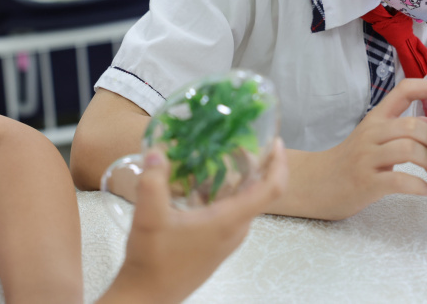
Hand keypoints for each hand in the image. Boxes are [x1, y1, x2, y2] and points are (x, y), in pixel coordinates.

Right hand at [101, 139, 286, 303]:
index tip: (275, 141)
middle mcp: (235, 229)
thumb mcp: (149, 218)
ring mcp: (227, 238)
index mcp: (230, 221)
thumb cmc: (153, 261)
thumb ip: (153, 182)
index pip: (271, 189)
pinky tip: (196, 182)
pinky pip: (228, 210)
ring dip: (235, 176)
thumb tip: (156, 152)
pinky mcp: (215, 242)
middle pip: (258, 190)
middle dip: (252, 162)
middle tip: (235, 139)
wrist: (147, 297)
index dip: (279, 163)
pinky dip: (220, 191)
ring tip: (215, 154)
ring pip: (242, 200)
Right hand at [307, 78, 426, 220]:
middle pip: (412, 126)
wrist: (316, 184)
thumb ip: (407, 131)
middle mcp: (371, 133)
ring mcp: (367, 158)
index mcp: (375, 118)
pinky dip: (419, 186)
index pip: (403, 91)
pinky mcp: (366, 182)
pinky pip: (399, 181)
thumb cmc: (352, 160)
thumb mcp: (377, 139)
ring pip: (408, 149)